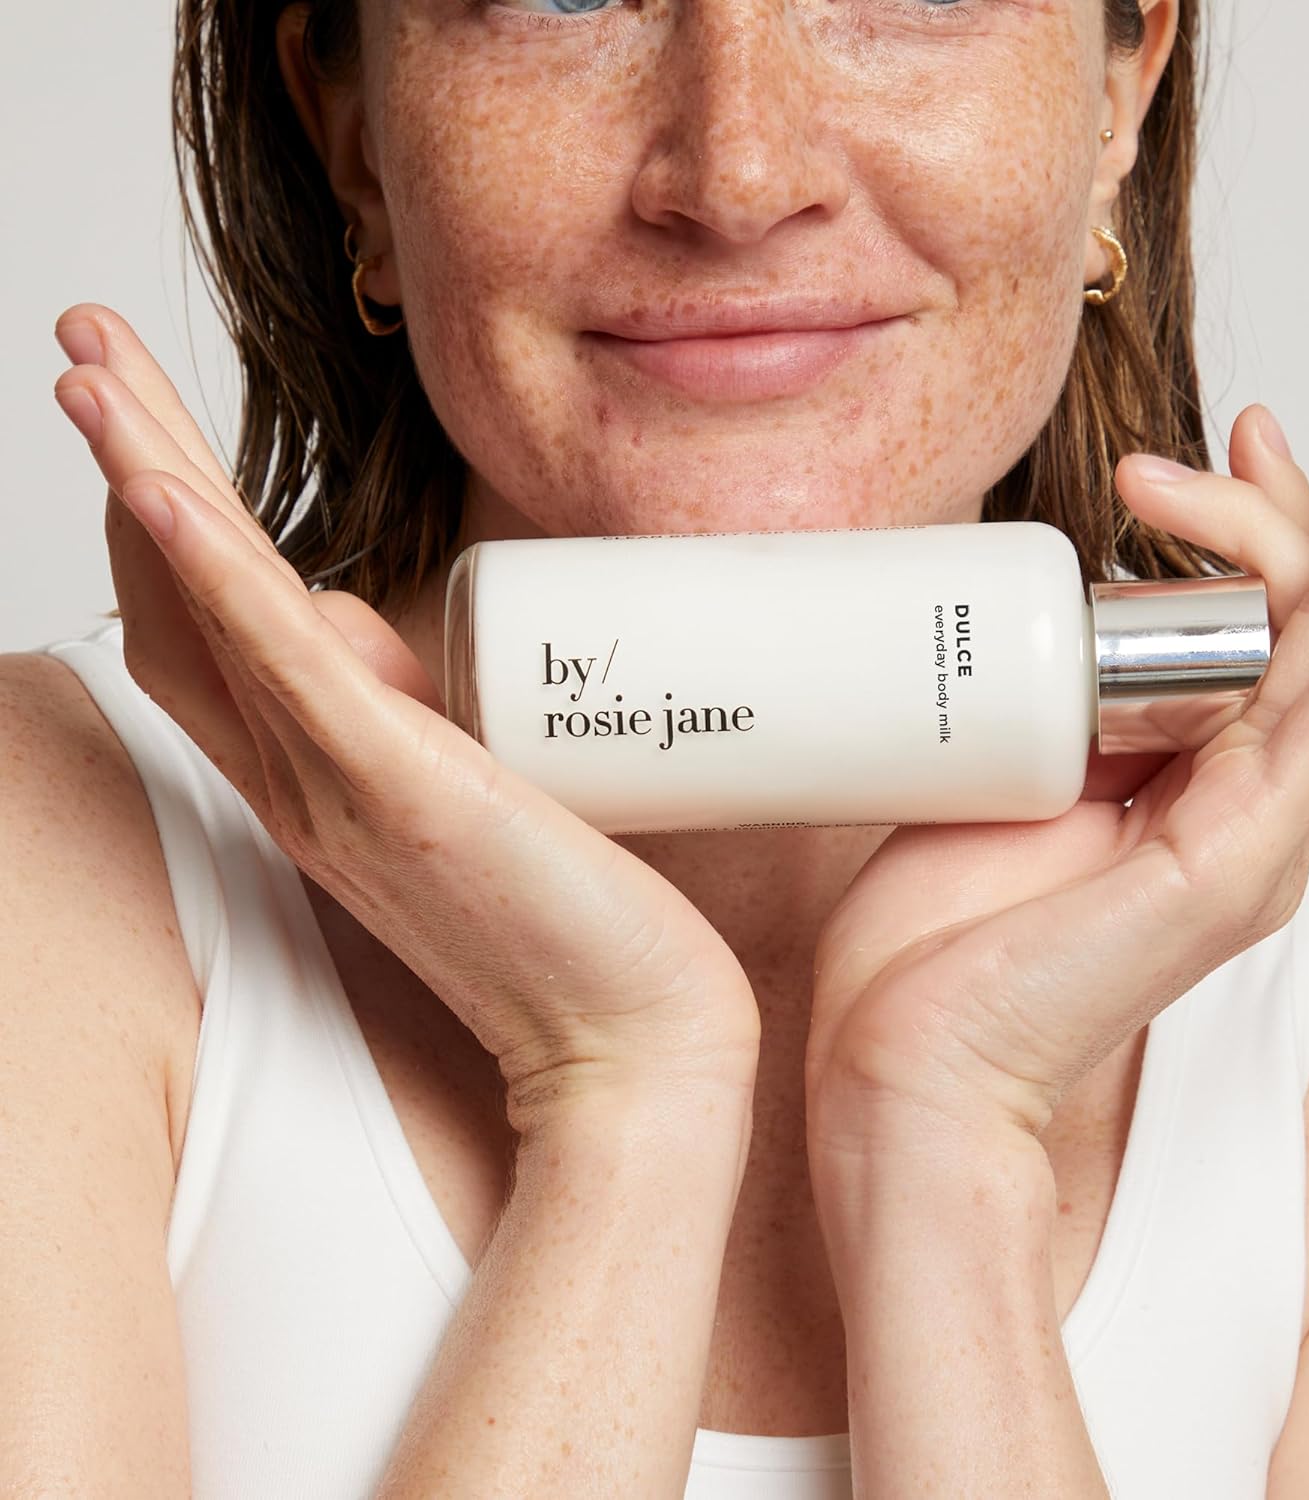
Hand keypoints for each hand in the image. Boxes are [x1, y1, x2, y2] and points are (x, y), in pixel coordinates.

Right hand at [51, 303, 761, 1132]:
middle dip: (133, 460)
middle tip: (86, 343)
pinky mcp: (404, 794)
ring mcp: (341, 789)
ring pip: (214, 614)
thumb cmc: (574, 925)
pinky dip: (218, 578)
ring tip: (91, 364)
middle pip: (182, 600)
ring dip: (148, 477)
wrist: (633, 1041)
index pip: (209, 632)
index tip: (150, 421)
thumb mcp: (481, 796)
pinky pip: (286, 672)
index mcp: (320, 779)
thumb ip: (422, 719)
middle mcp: (302, 782)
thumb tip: (376, 627)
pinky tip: (163, 496)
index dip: (163, 522)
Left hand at [804, 370, 1308, 1166]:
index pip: (1240, 634)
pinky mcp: (1233, 863)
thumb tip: (1046, 634)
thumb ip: (1043, 719)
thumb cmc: (929, 945)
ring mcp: (1243, 836)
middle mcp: (1230, 808)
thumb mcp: (991, 787)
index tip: (1182, 454)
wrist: (905, 1061)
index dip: (1236, 530)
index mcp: (1173, 789)